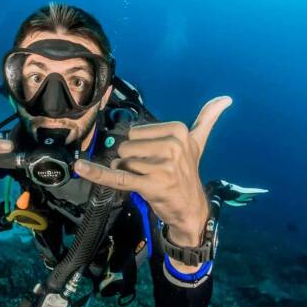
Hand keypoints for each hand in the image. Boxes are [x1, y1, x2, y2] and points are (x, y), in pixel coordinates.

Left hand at [75, 96, 232, 246]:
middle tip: (151, 172)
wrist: (191, 209)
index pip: (134, 132)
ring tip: (147, 181)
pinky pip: (117, 176)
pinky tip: (81, 168)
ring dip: (127, 173)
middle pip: (125, 146)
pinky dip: (97, 173)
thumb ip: (207, 119)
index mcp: (178, 130)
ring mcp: (162, 166)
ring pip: (122, 162)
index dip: (138, 148)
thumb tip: (225, 98)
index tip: (157, 159)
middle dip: (131, 161)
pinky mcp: (150, 184)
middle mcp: (172, 145)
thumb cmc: (187, 173)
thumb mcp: (198, 143)